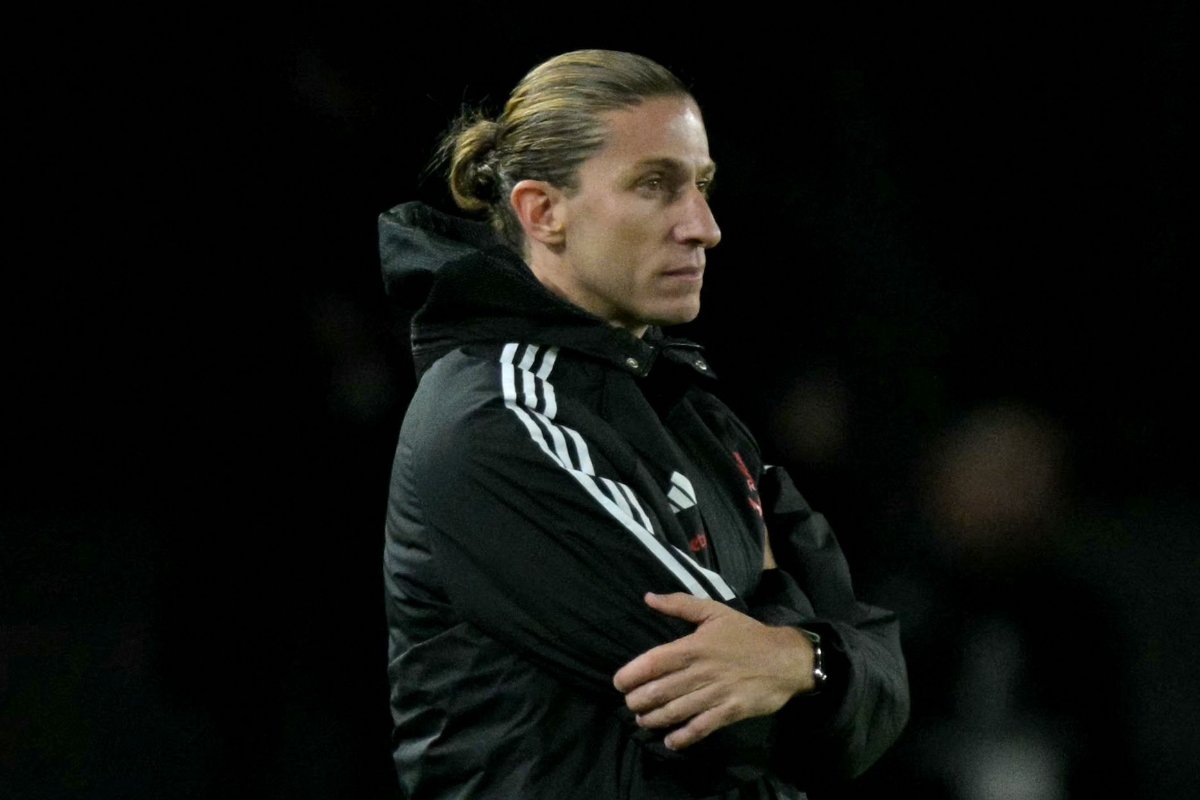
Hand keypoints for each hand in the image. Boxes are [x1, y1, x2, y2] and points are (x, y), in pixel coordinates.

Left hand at [612, 592, 813, 750]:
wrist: (786, 658)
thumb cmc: (746, 634)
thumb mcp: (714, 611)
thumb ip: (680, 605)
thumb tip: (648, 597)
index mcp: (694, 646)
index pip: (654, 661)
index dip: (632, 674)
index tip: (618, 683)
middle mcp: (701, 671)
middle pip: (660, 690)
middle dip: (638, 701)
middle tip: (629, 704)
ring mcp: (716, 693)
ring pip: (676, 711)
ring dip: (654, 719)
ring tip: (643, 720)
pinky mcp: (730, 712)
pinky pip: (701, 727)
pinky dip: (683, 736)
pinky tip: (670, 740)